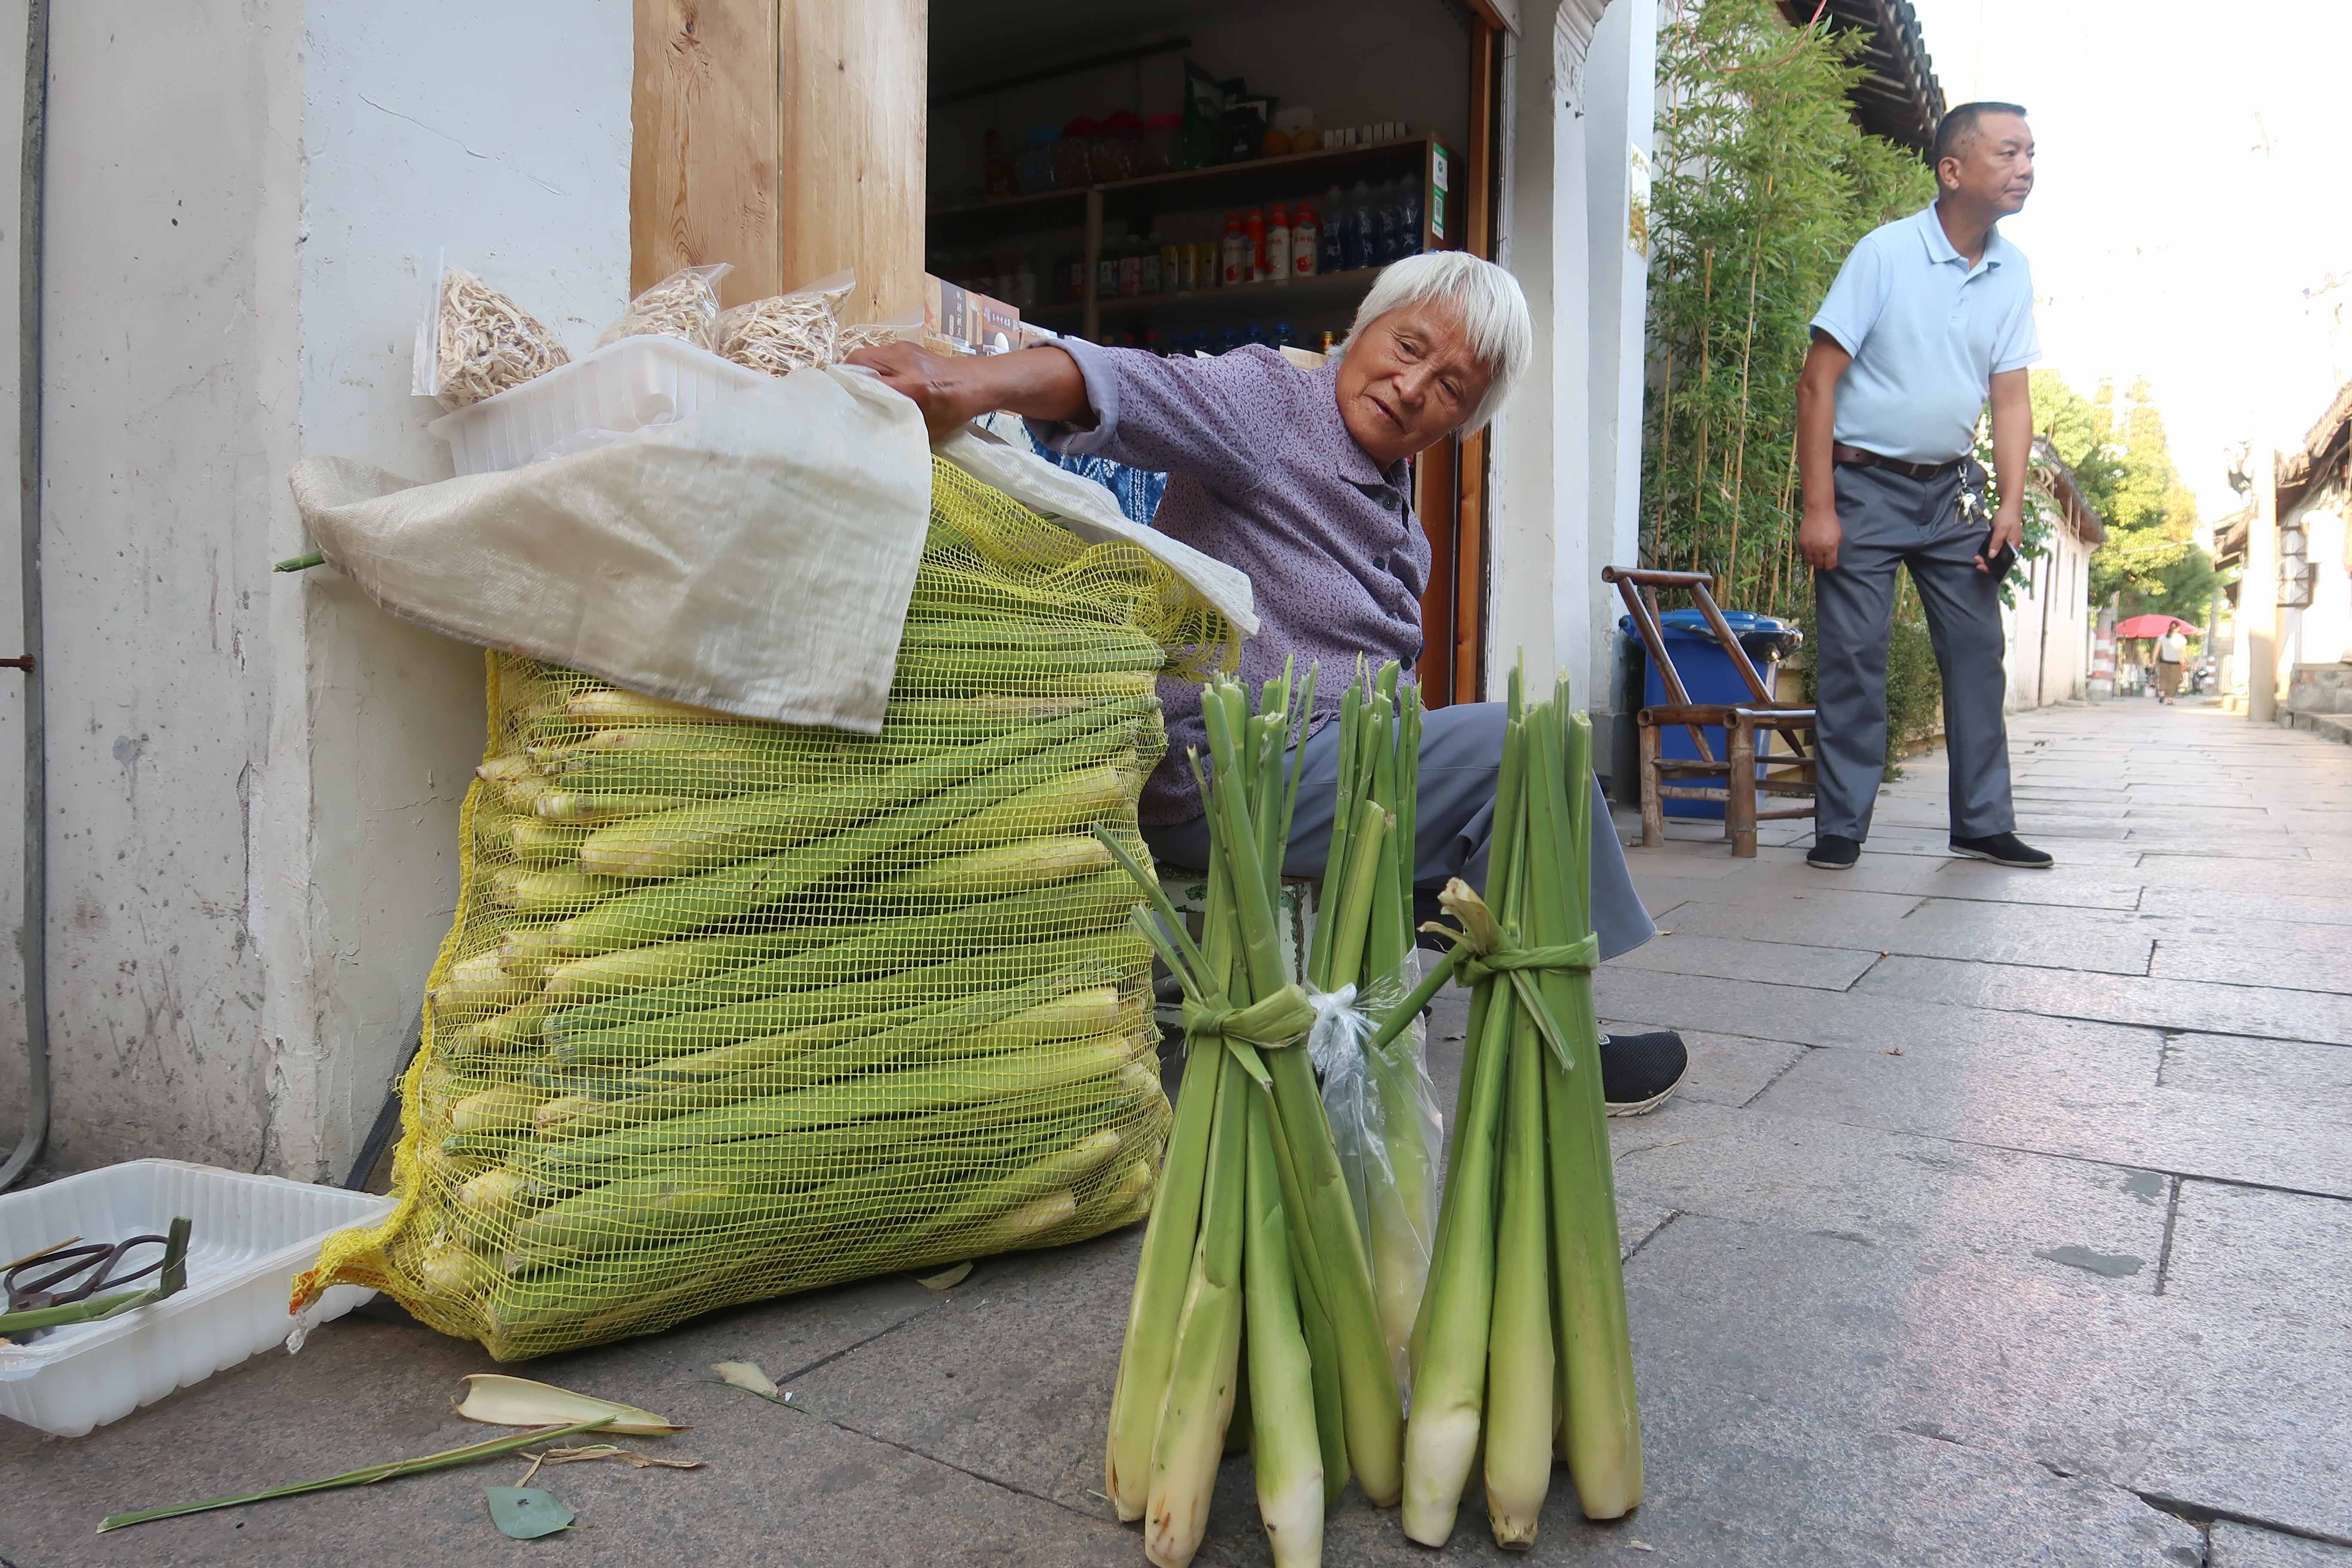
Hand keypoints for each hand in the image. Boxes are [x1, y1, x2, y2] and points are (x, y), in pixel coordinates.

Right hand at [842, 342, 979, 441]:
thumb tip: (872, 437)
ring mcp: (903, 349)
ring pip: (865, 355)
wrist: (976, 382)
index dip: (848, 391)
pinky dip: (869, 366)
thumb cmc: (955, 409)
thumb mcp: (929, 428)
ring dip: (857, 371)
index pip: (866, 381)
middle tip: (843, 397)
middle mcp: (903, 362)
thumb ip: (901, 428)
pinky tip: (872, 381)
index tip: (838, 404)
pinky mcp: (905, 346)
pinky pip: (877, 353)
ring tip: (855, 390)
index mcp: (912, 385)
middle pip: (858, 361)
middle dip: (847, 378)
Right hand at [1797, 504, 1843, 571]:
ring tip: (1815, 555)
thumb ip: (1835, 548)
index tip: (1830, 563)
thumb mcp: (1839, 536)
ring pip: (1809, 561)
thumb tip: (1831, 556)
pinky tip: (1810, 549)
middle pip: (1819, 565)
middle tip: (1823, 560)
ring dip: (1813, 560)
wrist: (1819, 512)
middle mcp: (1819, 549)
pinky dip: (1806, 553)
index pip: (1830, 565)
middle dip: (1822, 564)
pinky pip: (1803, 553)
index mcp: (1830, 548)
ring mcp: (1809, 546)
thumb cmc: (1831, 522)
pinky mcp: (1801, 543)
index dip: (1830, 566)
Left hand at [1977, 503, 2023, 572]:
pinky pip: (1996, 549)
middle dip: (1989, 563)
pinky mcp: (2002, 540)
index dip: (1995, 567)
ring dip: (1988, 558)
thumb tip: (1992, 556)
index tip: (1983, 567)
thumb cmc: (2007, 517)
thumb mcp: (2001, 529)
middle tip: (1977, 561)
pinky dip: (1989, 552)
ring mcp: (2007, 544)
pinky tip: (1982, 553)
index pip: (2006, 563)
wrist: (2009, 506)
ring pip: (1997, 556)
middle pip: (2001, 561)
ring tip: (1977, 558)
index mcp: (2014, 546)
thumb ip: (1996, 543)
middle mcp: (2012, 547)